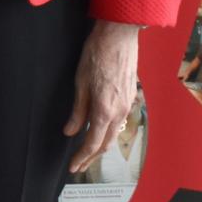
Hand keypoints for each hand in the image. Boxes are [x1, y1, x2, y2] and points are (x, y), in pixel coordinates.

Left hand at [64, 20, 139, 172]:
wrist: (119, 36)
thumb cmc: (97, 54)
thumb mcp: (80, 82)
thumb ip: (78, 110)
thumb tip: (70, 131)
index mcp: (105, 110)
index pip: (93, 143)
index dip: (82, 157)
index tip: (73, 166)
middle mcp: (119, 112)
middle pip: (105, 144)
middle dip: (91, 157)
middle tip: (79, 165)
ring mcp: (128, 105)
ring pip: (114, 134)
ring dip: (101, 146)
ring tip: (88, 152)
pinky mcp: (131, 97)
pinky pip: (120, 121)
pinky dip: (109, 132)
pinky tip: (101, 130)